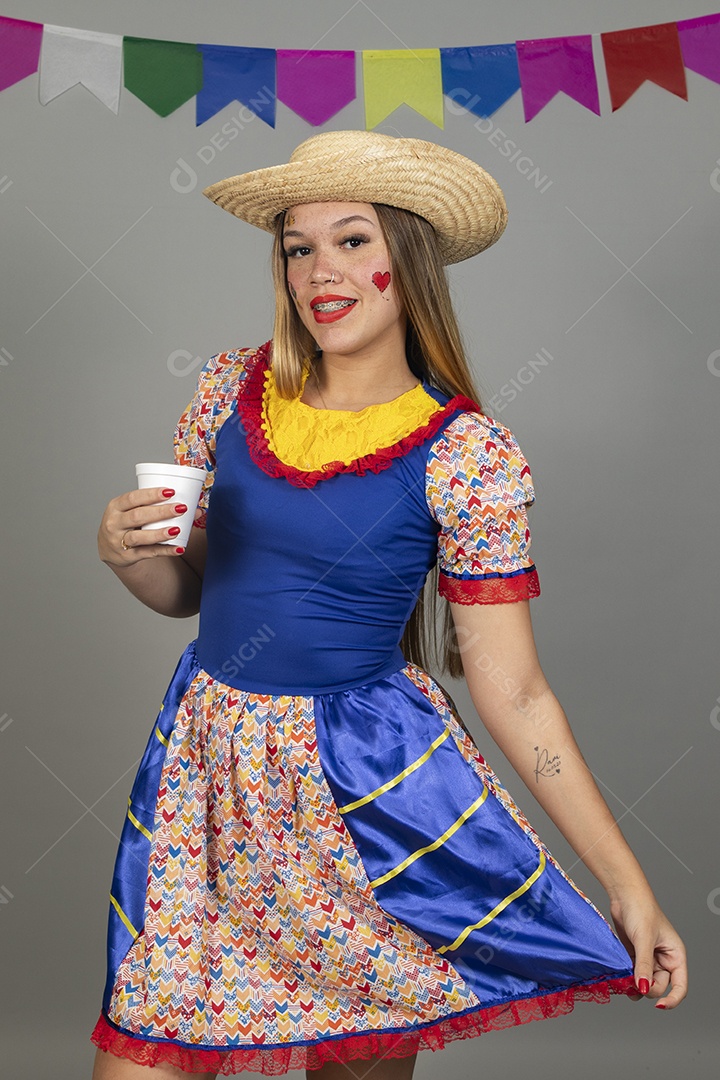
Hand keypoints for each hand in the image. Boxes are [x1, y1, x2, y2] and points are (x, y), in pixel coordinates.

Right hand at [97, 487, 189, 566]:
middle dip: (160, 512)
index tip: (170, 492)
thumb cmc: (128, 524)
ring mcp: (118, 541)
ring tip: (177, 529)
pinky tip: (179, 548)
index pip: (132, 498)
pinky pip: (147, 553)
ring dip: (159, 533)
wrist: (110, 550)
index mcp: (116, 506)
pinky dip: (164, 551)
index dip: (151, 494)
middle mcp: (114, 523)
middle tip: (181, 508)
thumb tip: (197, 510)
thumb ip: (159, 507)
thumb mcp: (135, 512)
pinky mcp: (127, 557)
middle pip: (137, 516)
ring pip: (139, 537)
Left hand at [609, 890, 687, 1008]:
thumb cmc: (641, 910)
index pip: (680, 986)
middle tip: (633, 983)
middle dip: (647, 988)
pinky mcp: (634, 956)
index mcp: (675, 955)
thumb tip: (644, 988)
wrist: (623, 895)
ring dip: (635, 986)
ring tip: (625, 982)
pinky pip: (633, 974)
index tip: (659, 1006)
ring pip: (645, 983)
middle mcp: (664, 959)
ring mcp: (648, 958)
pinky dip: (627, 978)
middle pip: (660, 987)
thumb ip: (644, 965)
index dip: (672, 999)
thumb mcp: (644, 939)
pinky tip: (621, 977)